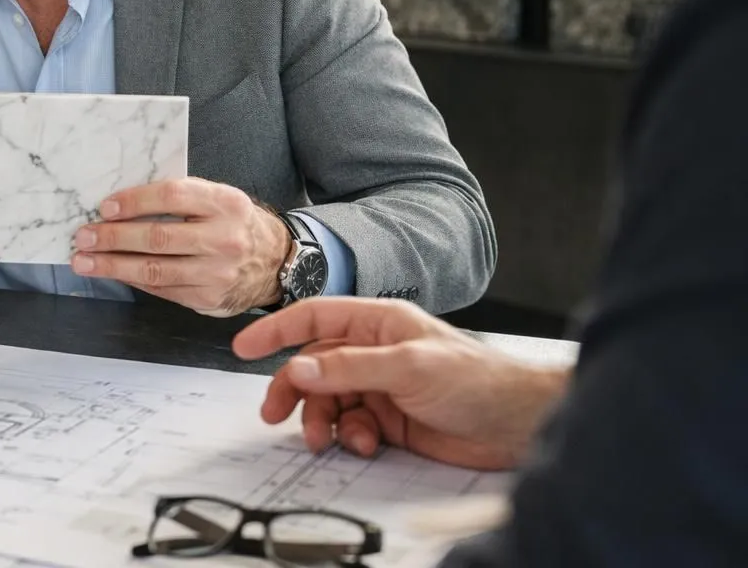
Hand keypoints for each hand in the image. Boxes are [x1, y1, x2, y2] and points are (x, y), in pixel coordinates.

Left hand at [70, 178, 291, 315]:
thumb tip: (122, 205)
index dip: (134, 201)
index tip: (104, 208)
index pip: (172, 196)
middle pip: (158, 237)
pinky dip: (133, 281)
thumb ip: (181, 198)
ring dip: (113, 266)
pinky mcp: (208, 298)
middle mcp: (224, 238)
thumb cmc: (236, 224)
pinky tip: (114, 273)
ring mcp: (217, 273)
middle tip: (83, 236)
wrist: (277, 262)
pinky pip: (161, 289)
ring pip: (155, 270)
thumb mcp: (220, 199)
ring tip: (85, 261)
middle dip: (113, 238)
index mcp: (225, 203)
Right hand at [232, 298, 570, 470]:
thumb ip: (350, 367)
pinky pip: (350, 426)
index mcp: (378, 323)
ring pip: (328, 400)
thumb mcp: (409, 366)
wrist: (519, 424)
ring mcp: (381, 386)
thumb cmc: (478, 380)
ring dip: (321, 420)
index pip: (314, 318)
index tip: (244, 346)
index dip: (276, 329)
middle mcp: (374, 352)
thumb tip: (300, 367)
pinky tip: (365, 444)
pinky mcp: (390, 420)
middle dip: (293, 389)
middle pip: (313, 364)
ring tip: (326, 439)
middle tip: (274, 414)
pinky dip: (349, 438)